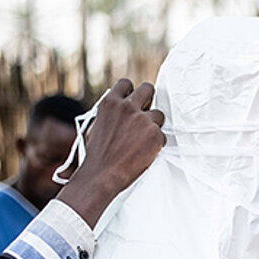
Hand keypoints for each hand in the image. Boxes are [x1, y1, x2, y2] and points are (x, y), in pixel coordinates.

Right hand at [57, 78, 165, 227]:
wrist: (102, 174)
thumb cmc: (96, 155)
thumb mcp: (96, 125)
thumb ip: (112, 113)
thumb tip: (121, 106)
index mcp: (109, 103)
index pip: (126, 84)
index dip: (132, 93)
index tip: (134, 100)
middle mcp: (127, 107)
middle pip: (148, 89)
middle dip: (149, 99)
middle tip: (147, 113)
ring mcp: (143, 120)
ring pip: (159, 114)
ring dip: (154, 125)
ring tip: (142, 140)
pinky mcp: (155, 134)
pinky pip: (163, 135)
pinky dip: (157, 144)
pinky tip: (144, 152)